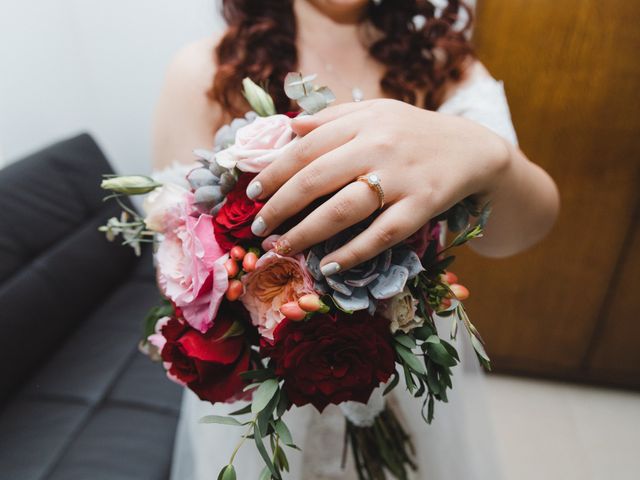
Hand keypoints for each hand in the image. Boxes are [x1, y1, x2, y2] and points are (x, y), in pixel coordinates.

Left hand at [247, 99, 510, 273]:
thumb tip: (291, 128)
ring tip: (282, 249)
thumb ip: (333, 118)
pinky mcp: (423, 206)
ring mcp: (402, 179)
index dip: (273, 172)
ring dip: (306, 233)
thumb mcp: (376, 112)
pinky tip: (328, 266)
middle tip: (259, 227)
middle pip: (316, 179)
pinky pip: (382, 234)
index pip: (305, 148)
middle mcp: (379, 147)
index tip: (252, 193)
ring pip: (344, 210)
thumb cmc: (413, 132)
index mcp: (362, 122)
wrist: (471, 148)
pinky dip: (353, 252)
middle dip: (280, 207)